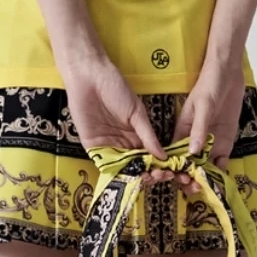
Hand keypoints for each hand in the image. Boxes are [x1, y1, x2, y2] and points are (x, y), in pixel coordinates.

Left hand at [62, 55, 167, 183]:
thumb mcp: (136, 111)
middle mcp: (122, 142)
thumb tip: (163, 156)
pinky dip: (113, 172)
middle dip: (146, 174)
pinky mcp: (91, 146)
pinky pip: (103, 163)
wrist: (90, 77)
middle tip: (156, 178)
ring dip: (132, 176)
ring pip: (121, 168)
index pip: (147, 155)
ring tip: (143, 180)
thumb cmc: (115, 87)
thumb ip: (147, 134)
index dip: (156, 166)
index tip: (166, 173)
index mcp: (135, 133)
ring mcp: (107, 145)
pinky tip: (124, 178)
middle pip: (135, 165)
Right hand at [171, 61, 245, 194]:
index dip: (177, 168)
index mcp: (182, 128)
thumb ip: (199, 129)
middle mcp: (195, 137)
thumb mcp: (203, 106)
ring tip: (207, 189)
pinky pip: (221, 159)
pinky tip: (222, 179)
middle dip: (190, 177)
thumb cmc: (210, 84)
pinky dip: (221, 170)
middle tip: (195, 188)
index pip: (176, 153)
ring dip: (205, 177)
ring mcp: (210, 140)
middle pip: (190, 163)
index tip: (181, 180)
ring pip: (205, 164)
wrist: (228, 73)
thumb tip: (193, 153)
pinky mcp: (224, 140)